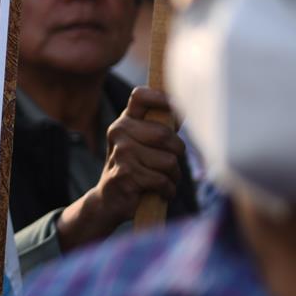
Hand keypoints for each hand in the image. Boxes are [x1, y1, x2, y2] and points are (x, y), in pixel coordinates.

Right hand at [58, 86, 185, 249]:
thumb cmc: (135, 168)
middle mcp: (119, 132)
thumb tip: (186, 108)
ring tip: (164, 179)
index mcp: (124, 121)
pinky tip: (161, 192)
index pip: (140, 96)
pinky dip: (168, 190)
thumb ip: (160, 127)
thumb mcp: (142, 143)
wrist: (109, 199)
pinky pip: (162, 180)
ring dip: (173, 176)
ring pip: (168, 161)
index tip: (177, 108)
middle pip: (165, 135)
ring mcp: (121, 153)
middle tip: (171, 164)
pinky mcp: (125, 175)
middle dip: (177, 153)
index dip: (162, 98)